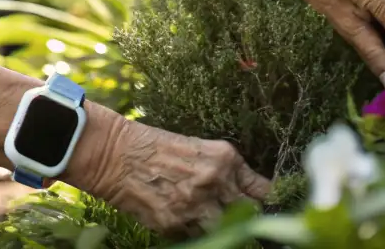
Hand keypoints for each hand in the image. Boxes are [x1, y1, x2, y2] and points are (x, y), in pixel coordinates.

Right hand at [84, 118, 270, 237]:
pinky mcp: (176, 224)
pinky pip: (197, 236)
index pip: (263, 189)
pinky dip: (194, 231)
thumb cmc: (155, 147)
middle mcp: (215, 182)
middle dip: (247, 215)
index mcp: (224, 158)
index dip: (268, 200)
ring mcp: (196, 206)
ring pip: (227, 230)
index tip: (269, 205)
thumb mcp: (197, 149)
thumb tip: (251, 191)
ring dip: (220, 225)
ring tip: (205, 214)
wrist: (115, 154)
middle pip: (251, 213)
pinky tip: (181, 216)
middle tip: (237, 213)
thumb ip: (225, 170)